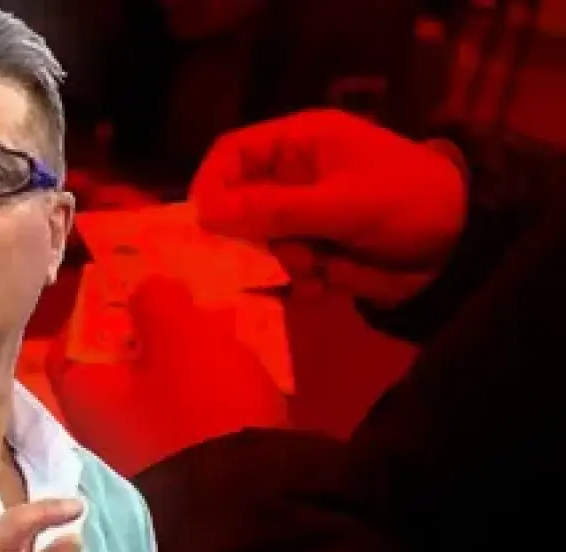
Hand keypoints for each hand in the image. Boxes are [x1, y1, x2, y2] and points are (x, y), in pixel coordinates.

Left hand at [47, 278, 288, 476]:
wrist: (249, 503)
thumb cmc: (200, 407)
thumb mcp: (181, 336)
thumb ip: (157, 302)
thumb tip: (145, 288)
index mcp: (83, 393)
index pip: (70, 341)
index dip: (96, 310)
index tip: (129, 288)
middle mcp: (97, 427)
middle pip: (111, 366)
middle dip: (143, 335)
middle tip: (177, 305)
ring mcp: (135, 453)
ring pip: (147, 392)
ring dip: (174, 363)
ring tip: (210, 332)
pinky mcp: (175, 470)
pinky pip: (177, 417)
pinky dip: (195, 393)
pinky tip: (225, 374)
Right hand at [191, 109, 466, 307]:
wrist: (467, 242)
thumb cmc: (408, 199)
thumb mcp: (341, 203)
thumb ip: (275, 209)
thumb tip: (207, 213)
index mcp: (300, 144)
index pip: (232, 153)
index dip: (210, 184)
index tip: (202, 224)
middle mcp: (295, 177)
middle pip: (239, 206)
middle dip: (251, 238)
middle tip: (268, 261)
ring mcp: (307, 217)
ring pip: (261, 245)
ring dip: (279, 266)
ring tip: (313, 274)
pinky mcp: (319, 251)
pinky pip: (287, 271)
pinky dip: (300, 284)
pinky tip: (324, 289)